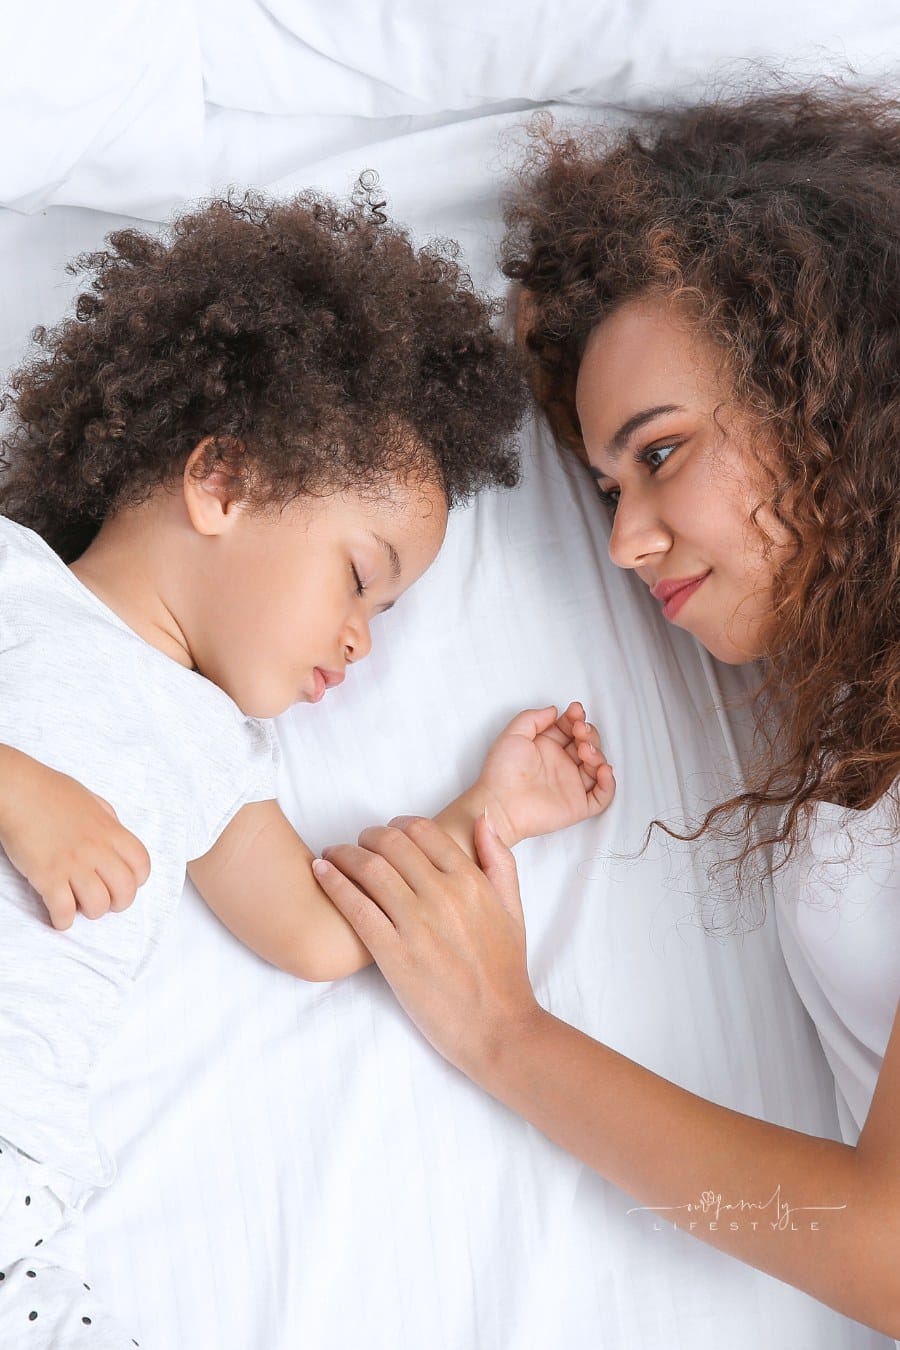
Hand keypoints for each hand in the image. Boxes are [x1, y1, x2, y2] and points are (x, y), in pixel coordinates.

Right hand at [0, 755, 150, 929]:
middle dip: (118, 903)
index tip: (126, 883)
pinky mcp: (47, 876)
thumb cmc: (49, 791)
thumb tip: (116, 835)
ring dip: (91, 911)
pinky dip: (63, 920)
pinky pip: (64, 910)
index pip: (142, 864)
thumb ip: (108, 820)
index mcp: (110, 830)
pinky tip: (60, 916)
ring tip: (80, 905)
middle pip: (125, 890)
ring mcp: (73, 864)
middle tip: (106, 901)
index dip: (137, 880)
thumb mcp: (91, 800)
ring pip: (98, 905)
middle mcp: (97, 849)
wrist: (17, 790)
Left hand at [314, 814, 542, 1079]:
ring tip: (332, 856)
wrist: (497, 1027)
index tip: (385, 833)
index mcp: (471, 881)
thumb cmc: (504, 972)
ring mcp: (416, 924)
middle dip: (366, 836)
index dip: (397, 824)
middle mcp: (443, 895)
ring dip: (343, 854)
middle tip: (355, 844)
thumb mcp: (513, 910)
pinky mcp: (393, 954)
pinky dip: (333, 883)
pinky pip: (356, 907)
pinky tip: (321, 872)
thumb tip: (482, 819)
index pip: (423, 830)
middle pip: (391, 843)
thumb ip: (500, 860)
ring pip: (369, 869)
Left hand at [475, 701, 614, 844]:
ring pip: (597, 766)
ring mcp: (571, 785)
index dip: (576, 718)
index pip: (570, 729)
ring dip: (597, 753)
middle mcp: (561, 765)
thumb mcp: (513, 734)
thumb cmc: (501, 772)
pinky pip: (602, 796)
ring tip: (584, 750)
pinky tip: (602, 770)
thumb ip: (533, 718)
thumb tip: (554, 710)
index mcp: (547, 748)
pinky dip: (609, 783)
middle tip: (579, 730)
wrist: (499, 804)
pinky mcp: (577, 806)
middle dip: (589, 733)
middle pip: (587, 744)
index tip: (575, 711)